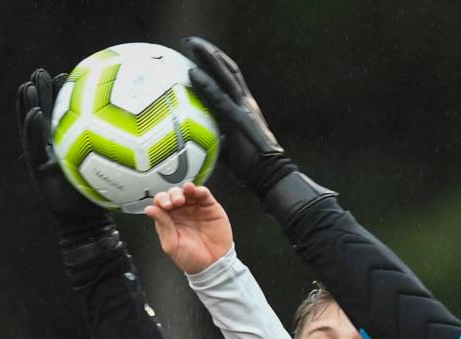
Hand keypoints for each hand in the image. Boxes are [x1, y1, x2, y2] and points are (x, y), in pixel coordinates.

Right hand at [17, 68, 110, 225]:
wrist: (85, 220)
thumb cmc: (101, 197)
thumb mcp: (109, 169)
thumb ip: (114, 150)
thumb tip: (138, 131)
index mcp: (65, 147)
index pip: (60, 117)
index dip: (59, 98)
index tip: (63, 76)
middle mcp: (52, 149)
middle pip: (43, 116)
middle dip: (40, 93)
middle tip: (41, 72)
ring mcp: (42, 158)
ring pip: (32, 126)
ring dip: (28, 105)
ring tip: (29, 85)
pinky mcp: (36, 168)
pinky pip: (33, 145)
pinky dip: (32, 128)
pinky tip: (35, 112)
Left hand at [144, 184, 231, 273]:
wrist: (213, 265)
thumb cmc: (192, 259)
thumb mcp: (172, 245)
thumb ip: (163, 226)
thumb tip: (150, 210)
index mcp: (169, 220)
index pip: (161, 203)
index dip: (162, 200)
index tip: (165, 205)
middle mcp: (181, 212)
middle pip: (173, 194)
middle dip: (173, 194)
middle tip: (176, 202)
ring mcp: (195, 209)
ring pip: (188, 191)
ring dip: (185, 189)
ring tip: (186, 193)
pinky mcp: (209, 208)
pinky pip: (204, 194)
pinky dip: (200, 190)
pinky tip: (197, 192)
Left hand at [182, 37, 293, 197]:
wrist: (269, 175)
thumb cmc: (250, 167)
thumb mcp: (228, 148)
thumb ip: (215, 137)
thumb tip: (197, 140)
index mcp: (244, 107)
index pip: (230, 78)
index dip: (216, 63)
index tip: (200, 52)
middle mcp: (245, 102)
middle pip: (228, 69)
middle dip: (210, 53)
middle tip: (190, 42)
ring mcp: (244, 109)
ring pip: (225, 75)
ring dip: (208, 57)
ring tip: (191, 45)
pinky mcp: (239, 120)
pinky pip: (219, 98)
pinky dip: (206, 84)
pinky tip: (193, 73)